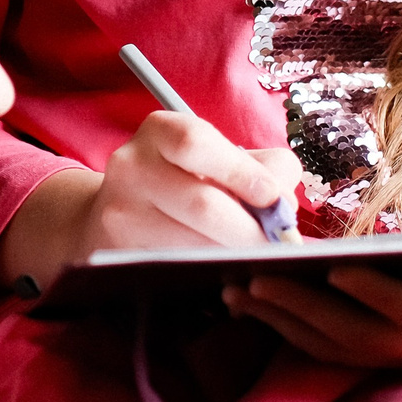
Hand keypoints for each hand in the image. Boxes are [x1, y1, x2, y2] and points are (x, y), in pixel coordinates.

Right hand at [79, 111, 304, 254]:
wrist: (116, 208)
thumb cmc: (183, 178)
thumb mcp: (217, 156)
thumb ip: (261, 168)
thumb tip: (284, 204)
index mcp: (159, 131)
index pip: (197, 144)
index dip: (241, 172)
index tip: (274, 198)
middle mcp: (132, 166)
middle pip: (201, 203)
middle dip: (250, 230)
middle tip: (278, 244)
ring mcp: (120, 212)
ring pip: (191, 243)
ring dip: (232, 254)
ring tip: (253, 256)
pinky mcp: (117, 252)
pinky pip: (175, 267)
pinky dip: (207, 270)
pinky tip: (221, 267)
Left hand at [223, 212, 401, 377]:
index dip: (372, 292)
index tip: (330, 264)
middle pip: (353, 333)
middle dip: (299, 307)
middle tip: (248, 277)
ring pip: (333, 347)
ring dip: (280, 320)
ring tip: (232, 288)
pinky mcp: (391, 358)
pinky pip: (331, 352)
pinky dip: (289, 333)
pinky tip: (252, 308)